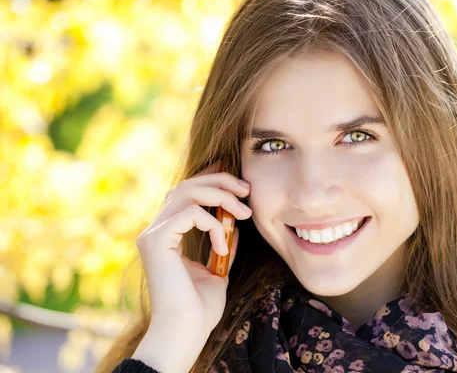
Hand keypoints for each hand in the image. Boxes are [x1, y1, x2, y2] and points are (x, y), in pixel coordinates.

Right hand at [132, 161, 251, 372]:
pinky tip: (222, 248)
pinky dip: (212, 225)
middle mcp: (156, 230)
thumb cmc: (199, 309)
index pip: (186, 193)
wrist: (185, 333)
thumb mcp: (218, 270)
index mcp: (167, 235)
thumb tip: (234, 224)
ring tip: (244, 213)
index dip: (211, 178)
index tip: (239, 181)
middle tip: (247, 190)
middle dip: (220, 181)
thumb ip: (222, 244)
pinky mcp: (156, 241)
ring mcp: (153, 234)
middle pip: (186, 185)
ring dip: (221, 196)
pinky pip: (189, 213)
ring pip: (186, 191)